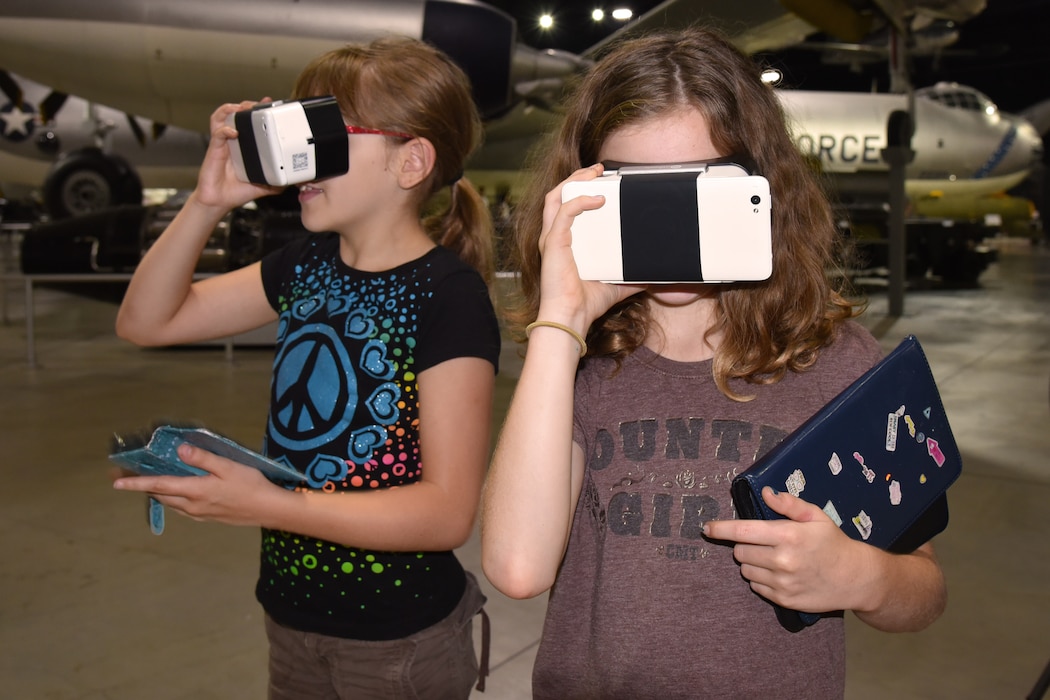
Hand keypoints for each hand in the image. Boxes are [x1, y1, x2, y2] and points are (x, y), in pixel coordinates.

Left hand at [112, 443, 282, 526]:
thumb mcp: (228, 466)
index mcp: (195, 490)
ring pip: (170, 503)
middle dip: (142, 486)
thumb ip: (203, 459)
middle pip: (160, 495)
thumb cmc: (250, 485)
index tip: (116, 482)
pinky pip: (181, 508)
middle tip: (125, 477)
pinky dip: (171, 499)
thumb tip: (180, 450)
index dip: (136, 483)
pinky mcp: (207, 517)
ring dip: (156, 493)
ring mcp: (198, 513)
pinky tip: (175, 493)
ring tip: (147, 483)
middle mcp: (192, 505)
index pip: (159, 485)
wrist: (267, 509)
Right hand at [193, 100, 282, 209]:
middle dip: (246, 105)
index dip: (257, 110)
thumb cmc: (237, 190)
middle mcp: (232, 141)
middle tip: (256, 105)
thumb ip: (279, 179)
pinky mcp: (214, 150)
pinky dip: (225, 130)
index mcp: (244, 145)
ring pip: (221, 117)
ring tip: (241, 108)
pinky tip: (234, 132)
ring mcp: (222, 144)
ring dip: (231, 109)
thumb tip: (296, 178)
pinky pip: (217, 134)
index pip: (249, 121)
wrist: (220, 201)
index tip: (269, 103)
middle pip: (235, 113)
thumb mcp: (265, 184)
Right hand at [535, 164, 644, 330]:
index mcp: (565, 242)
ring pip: (555, 197)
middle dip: (577, 177)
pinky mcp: (553, 243)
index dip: (580, 188)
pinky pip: (564, 212)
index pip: (567, 206)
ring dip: (574, 181)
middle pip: (558, 194)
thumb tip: (656, 277)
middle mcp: (554, 236)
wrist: (572, 317)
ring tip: (593, 173)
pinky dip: (579, 201)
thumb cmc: (586, 303)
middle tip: (598, 170)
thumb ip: (633, 277)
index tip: (602, 180)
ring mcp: (551, 238)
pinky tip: (598, 198)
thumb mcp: (617, 285)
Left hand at [703, 487, 874, 612]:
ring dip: (752, 562)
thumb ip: (789, 504)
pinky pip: (756, 587)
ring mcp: (781, 583)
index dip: (720, 529)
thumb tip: (766, 493)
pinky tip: (779, 573)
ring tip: (773, 558)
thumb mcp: (815, 516)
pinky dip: (761, 579)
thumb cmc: (833, 543)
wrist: (855, 578)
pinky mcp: (783, 600)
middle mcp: (781, 560)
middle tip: (764, 542)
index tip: (707, 528)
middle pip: (739, 551)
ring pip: (745, 570)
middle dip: (745, 545)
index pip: (742, 531)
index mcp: (787, 535)